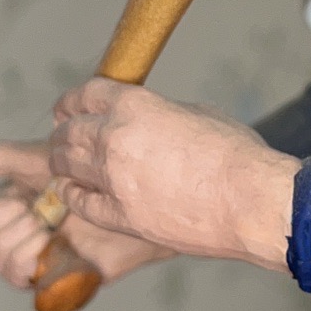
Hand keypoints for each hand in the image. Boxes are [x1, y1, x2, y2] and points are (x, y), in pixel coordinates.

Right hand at [0, 139, 172, 291]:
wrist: (129, 200)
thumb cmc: (89, 177)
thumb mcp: (43, 161)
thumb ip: (0, 158)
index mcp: (2, 206)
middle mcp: (9, 235)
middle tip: (29, 205)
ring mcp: (28, 259)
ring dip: (16, 237)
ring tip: (45, 223)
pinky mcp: (50, 278)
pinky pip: (20, 279)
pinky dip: (29, 259)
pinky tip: (48, 242)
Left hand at [47, 80, 297, 271]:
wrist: (249, 201)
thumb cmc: (236, 156)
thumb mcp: (199, 113)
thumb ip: (162, 113)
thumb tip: (150, 120)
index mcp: (135, 106)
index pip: (86, 95)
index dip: (73, 100)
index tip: (69, 106)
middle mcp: (114, 139)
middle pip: (68, 130)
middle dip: (62, 130)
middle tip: (63, 134)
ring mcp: (113, 180)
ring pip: (65, 164)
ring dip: (61, 159)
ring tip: (62, 160)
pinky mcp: (119, 216)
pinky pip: (80, 201)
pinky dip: (71, 193)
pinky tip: (71, 189)